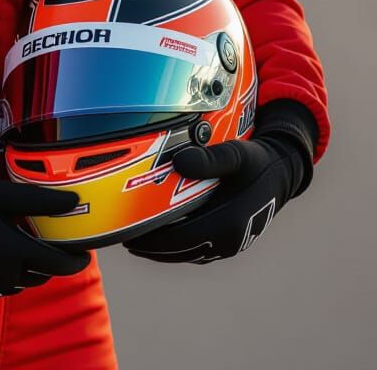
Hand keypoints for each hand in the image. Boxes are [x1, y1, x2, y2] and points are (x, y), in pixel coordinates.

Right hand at [0, 155, 89, 297]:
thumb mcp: (1, 195)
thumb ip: (39, 200)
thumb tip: (72, 200)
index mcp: (15, 252)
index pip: (57, 265)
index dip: (75, 261)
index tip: (84, 255)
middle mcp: (5, 274)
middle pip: (40, 275)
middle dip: (52, 264)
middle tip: (55, 246)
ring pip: (20, 283)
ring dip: (29, 270)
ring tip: (28, 250)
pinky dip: (8, 276)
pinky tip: (1, 259)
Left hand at [125, 99, 317, 263]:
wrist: (280, 173)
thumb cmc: (256, 162)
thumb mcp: (236, 154)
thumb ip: (209, 159)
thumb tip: (180, 163)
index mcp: (229, 221)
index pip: (181, 238)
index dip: (153, 239)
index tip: (130, 234)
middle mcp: (229, 240)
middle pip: (180, 251)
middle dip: (152, 247)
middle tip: (126, 238)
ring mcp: (230, 245)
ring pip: (188, 254)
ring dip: (163, 251)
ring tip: (138, 242)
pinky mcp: (229, 243)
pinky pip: (197, 250)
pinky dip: (177, 247)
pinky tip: (162, 239)